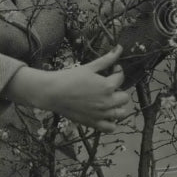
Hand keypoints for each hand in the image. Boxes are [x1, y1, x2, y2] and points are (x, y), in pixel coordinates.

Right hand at [5, 46, 135, 132]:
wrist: (52, 92)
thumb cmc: (70, 78)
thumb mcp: (90, 67)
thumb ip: (107, 59)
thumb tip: (119, 48)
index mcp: (108, 86)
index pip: (121, 78)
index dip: (118, 71)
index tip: (113, 69)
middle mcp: (107, 102)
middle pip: (124, 97)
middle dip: (119, 90)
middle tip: (109, 86)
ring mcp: (101, 114)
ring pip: (121, 113)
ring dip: (119, 106)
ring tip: (110, 100)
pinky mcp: (94, 123)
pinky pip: (110, 127)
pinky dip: (111, 122)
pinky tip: (105, 114)